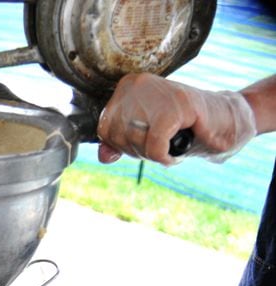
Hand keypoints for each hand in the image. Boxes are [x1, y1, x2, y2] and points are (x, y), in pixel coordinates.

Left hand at [97, 73, 256, 165]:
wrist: (225, 119)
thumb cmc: (183, 126)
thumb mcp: (143, 135)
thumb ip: (119, 143)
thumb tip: (103, 156)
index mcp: (127, 86)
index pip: (104, 128)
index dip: (122, 145)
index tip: (143, 143)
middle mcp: (138, 84)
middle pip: (119, 136)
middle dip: (138, 151)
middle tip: (159, 147)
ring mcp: (158, 91)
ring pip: (135, 141)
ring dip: (153, 155)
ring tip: (169, 146)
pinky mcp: (178, 105)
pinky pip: (156, 145)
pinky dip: (164, 157)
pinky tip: (174, 155)